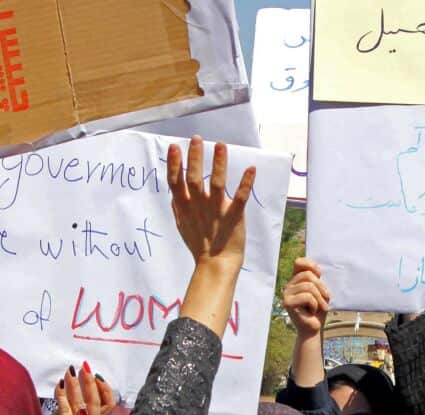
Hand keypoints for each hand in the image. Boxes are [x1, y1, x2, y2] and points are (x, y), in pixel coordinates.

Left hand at [47, 362, 114, 414]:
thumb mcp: (75, 413)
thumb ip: (83, 401)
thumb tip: (86, 376)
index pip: (110, 405)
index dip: (105, 389)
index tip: (97, 375)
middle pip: (96, 402)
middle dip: (90, 383)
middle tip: (84, 368)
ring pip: (81, 404)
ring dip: (75, 385)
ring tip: (70, 372)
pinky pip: (66, 408)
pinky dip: (62, 394)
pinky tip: (59, 384)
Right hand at [167, 136, 254, 271]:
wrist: (215, 265)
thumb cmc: (199, 244)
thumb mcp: (182, 225)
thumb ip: (178, 206)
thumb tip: (173, 192)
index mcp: (185, 207)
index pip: (176, 182)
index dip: (174, 164)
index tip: (174, 148)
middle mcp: (199, 207)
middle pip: (194, 178)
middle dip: (194, 158)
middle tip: (196, 139)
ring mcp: (216, 211)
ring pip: (216, 184)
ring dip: (218, 164)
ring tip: (220, 145)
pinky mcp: (234, 217)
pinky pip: (240, 198)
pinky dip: (245, 184)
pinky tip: (251, 169)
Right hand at [282, 257, 329, 335]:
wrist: (314, 329)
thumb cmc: (318, 310)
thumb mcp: (321, 292)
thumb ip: (316, 280)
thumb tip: (315, 272)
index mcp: (296, 280)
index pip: (299, 262)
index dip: (311, 265)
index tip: (320, 274)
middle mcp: (289, 285)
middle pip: (308, 275)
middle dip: (321, 287)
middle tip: (326, 299)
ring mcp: (286, 294)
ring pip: (309, 287)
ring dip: (320, 298)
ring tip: (320, 307)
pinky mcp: (287, 303)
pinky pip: (307, 297)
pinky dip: (315, 305)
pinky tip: (312, 312)